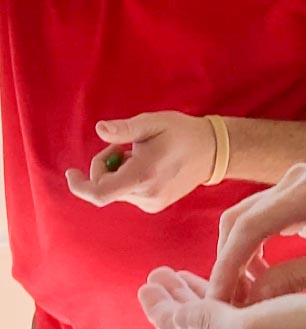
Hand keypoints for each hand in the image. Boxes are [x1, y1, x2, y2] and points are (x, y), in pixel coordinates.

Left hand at [66, 112, 217, 212]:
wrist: (212, 152)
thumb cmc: (181, 133)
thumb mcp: (153, 123)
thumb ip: (124, 129)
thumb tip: (99, 129)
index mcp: (142, 175)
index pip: (100, 193)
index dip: (80, 186)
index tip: (71, 173)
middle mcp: (145, 195)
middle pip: (105, 187)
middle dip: (104, 165)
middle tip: (121, 145)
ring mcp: (151, 203)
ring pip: (116, 190)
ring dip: (118, 171)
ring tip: (139, 154)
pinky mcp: (154, 205)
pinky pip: (128, 193)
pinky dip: (128, 179)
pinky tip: (147, 166)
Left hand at [139, 267, 305, 328]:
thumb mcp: (248, 327)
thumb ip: (207, 321)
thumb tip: (172, 317)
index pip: (178, 328)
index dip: (160, 305)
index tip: (147, 281)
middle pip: (192, 324)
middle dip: (174, 298)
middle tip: (158, 274)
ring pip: (215, 319)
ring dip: (197, 295)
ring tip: (182, 276)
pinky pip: (239, 314)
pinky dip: (227, 295)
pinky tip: (233, 281)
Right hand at [208, 164, 305, 304]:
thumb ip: (295, 279)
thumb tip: (249, 299)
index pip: (251, 227)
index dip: (228, 266)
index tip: (218, 302)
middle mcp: (296, 177)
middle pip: (239, 219)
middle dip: (227, 263)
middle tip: (224, 305)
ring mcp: (293, 181)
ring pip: (245, 219)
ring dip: (236, 256)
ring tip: (239, 296)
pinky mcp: (293, 191)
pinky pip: (259, 218)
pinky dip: (251, 246)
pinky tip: (255, 278)